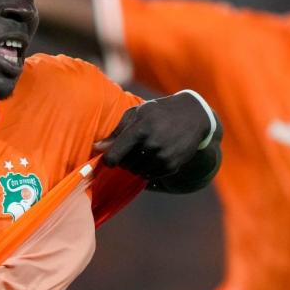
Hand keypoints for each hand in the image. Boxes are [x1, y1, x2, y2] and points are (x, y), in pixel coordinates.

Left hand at [95, 92, 213, 179]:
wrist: (193, 116)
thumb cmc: (158, 112)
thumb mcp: (138, 113)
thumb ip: (117, 131)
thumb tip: (97, 148)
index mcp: (139, 129)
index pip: (114, 157)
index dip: (108, 160)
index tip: (109, 158)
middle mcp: (151, 145)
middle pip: (125, 165)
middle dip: (124, 159)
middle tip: (132, 148)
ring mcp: (162, 157)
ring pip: (136, 172)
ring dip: (136, 165)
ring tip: (143, 151)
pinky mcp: (171, 166)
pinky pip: (150, 176)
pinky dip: (148, 169)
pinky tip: (154, 156)